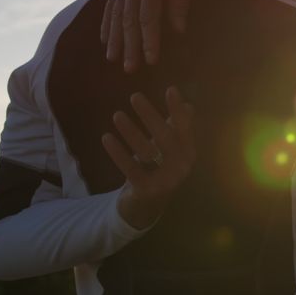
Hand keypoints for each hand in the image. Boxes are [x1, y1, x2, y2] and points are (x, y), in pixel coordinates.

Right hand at [102, 0, 197, 72]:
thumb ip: (180, 3)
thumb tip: (177, 31)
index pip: (148, 19)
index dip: (149, 41)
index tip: (151, 60)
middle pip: (128, 21)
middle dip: (129, 47)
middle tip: (130, 69)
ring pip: (115, 15)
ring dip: (114, 39)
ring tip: (113, 59)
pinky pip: (111, 5)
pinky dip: (107, 23)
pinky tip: (105, 39)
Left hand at [104, 87, 194, 229]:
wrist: (148, 205)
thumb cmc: (159, 169)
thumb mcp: (170, 148)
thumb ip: (178, 128)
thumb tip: (189, 105)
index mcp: (189, 152)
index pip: (185, 127)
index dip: (178, 109)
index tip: (170, 89)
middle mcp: (181, 166)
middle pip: (165, 137)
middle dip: (149, 115)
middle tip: (134, 96)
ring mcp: (166, 180)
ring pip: (145, 151)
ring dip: (130, 131)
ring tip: (116, 115)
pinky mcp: (146, 190)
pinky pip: (130, 168)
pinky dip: (117, 153)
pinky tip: (106, 138)